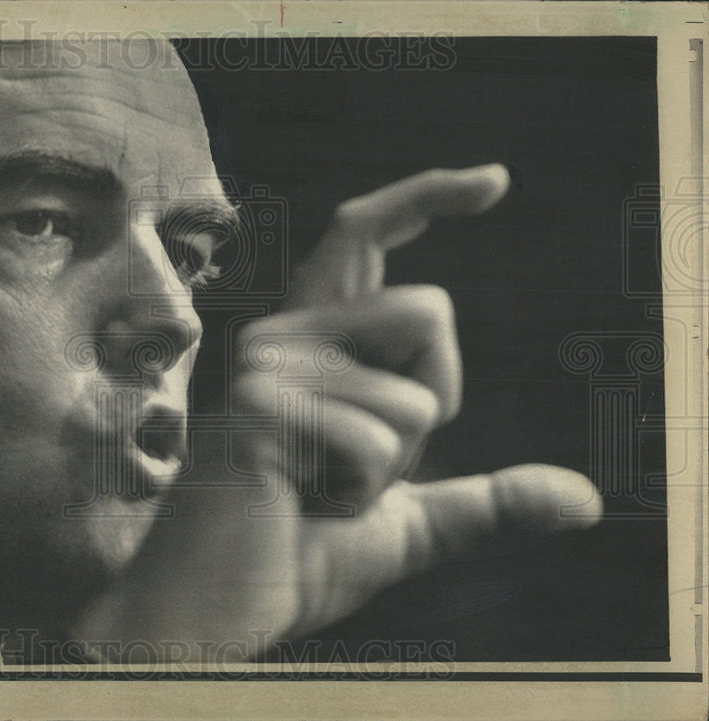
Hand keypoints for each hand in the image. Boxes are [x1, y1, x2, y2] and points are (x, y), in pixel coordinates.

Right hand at [74, 165, 602, 661]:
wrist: (217, 611)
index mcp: (312, 343)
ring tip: (316, 488)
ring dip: (392, 462)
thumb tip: (583, 500)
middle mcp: (286, 334)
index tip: (496, 181)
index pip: (363, 235)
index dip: (429, 195)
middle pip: (431, 311)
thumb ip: (486, 498)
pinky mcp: (262, 405)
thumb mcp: (409, 522)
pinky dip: (359, 495)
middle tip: (357, 464)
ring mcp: (269, 365)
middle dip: (433, 401)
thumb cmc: (295, 557)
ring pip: (417, 392)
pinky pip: (377, 442)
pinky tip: (297, 502)